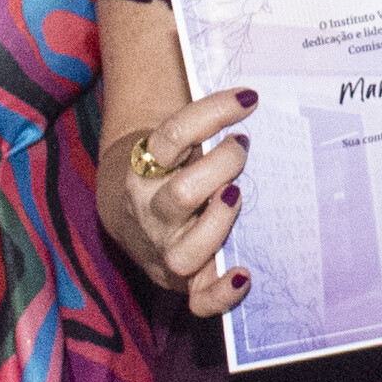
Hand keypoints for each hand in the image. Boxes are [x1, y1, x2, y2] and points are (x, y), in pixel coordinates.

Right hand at [110, 86, 255, 318]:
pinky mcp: (182, 282)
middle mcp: (149, 211)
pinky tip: (246, 273)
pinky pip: (199, 301)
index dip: (212, 113)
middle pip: (182, 194)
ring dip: (222, 223)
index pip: (173, 136)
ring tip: (239, 195)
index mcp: (142, 168)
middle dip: (223, 168)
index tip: (250, 98)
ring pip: (188, 249)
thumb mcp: (171, 137)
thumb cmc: (170, 167)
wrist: (131, 215)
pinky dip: (223, 292)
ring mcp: (164, 250)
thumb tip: (241, 80)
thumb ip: (196, 111)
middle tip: (242, 149)